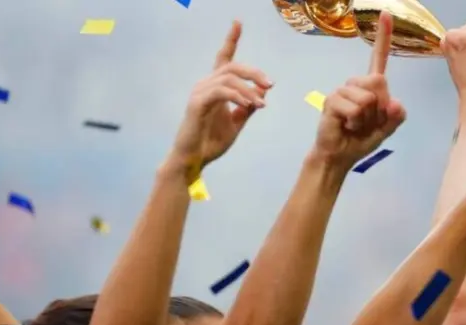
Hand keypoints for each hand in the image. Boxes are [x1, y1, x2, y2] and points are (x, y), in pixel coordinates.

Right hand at [170, 21, 271, 173]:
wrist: (194, 159)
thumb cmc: (211, 142)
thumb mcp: (237, 123)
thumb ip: (247, 106)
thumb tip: (262, 93)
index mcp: (215, 87)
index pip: (224, 58)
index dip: (231, 39)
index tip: (238, 23)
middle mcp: (205, 84)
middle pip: (232, 65)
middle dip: (254, 72)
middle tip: (270, 84)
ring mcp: (199, 92)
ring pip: (229, 78)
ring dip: (250, 89)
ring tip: (261, 104)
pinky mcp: (197, 103)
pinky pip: (222, 92)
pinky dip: (239, 96)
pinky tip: (251, 105)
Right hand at [313, 11, 404, 166]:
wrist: (339, 156)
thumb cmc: (361, 140)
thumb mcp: (387, 129)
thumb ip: (396, 116)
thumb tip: (394, 102)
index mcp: (371, 87)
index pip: (378, 59)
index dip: (383, 38)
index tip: (386, 14)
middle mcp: (356, 84)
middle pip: (380, 82)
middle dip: (380, 109)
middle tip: (367, 123)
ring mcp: (343, 90)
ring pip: (368, 99)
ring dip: (367, 119)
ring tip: (355, 125)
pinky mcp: (332, 100)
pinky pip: (356, 109)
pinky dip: (356, 123)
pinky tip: (346, 126)